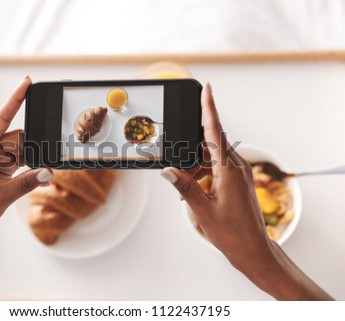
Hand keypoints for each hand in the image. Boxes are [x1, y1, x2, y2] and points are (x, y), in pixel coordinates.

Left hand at [0, 75, 52, 238]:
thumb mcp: (4, 196)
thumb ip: (29, 182)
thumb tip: (49, 171)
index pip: (0, 118)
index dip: (14, 100)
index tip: (26, 83)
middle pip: (15, 137)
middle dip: (29, 150)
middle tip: (40, 163)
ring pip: (19, 149)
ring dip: (29, 161)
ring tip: (31, 178)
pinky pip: (19, 159)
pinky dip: (28, 167)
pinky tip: (34, 176)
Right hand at [161, 82, 267, 266]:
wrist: (253, 249)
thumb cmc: (231, 232)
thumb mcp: (202, 210)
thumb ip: (184, 187)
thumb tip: (168, 171)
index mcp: (229, 170)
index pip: (215, 131)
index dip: (209, 108)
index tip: (207, 88)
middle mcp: (237, 167)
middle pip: (209, 144)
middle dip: (191, 152)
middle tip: (179, 168)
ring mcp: (239, 173)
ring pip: (212, 157)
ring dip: (195, 167)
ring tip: (186, 189)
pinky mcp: (238, 180)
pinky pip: (217, 166)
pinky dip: (203, 173)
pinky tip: (195, 189)